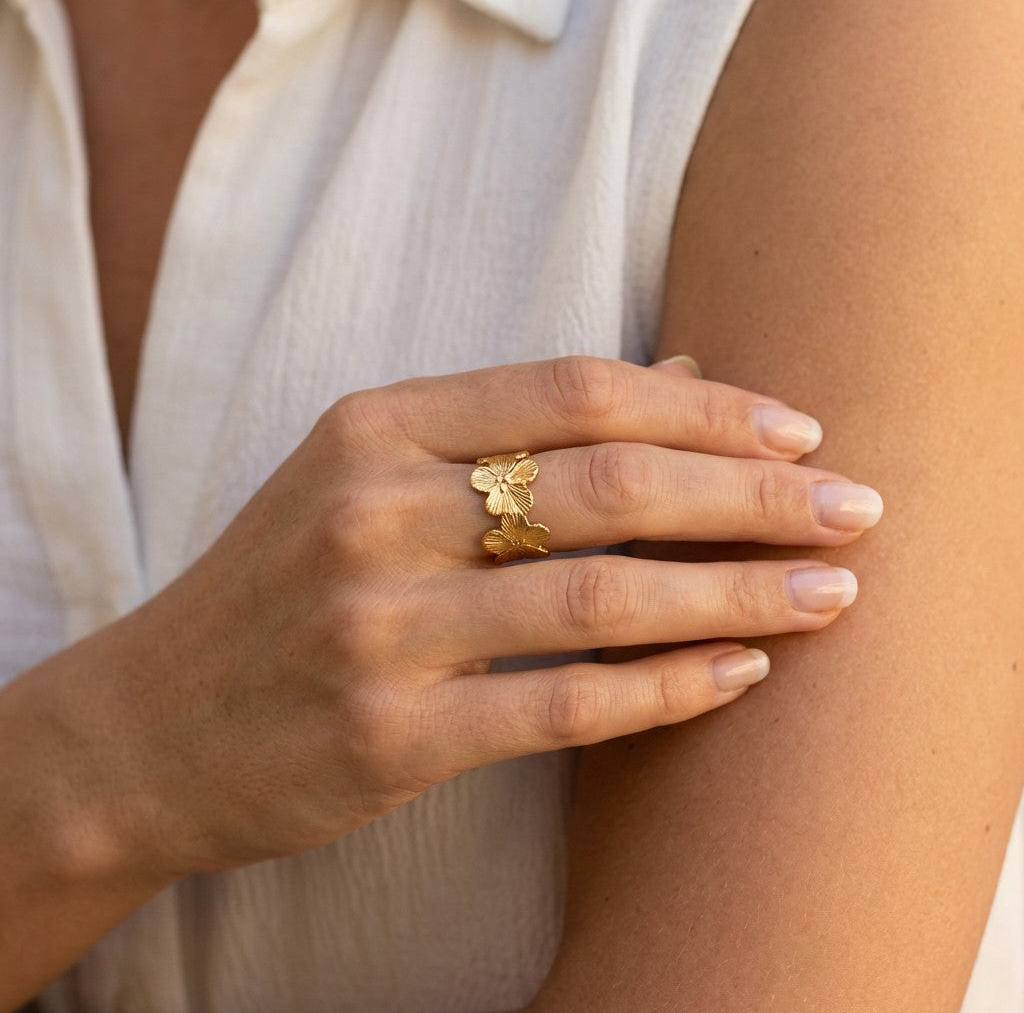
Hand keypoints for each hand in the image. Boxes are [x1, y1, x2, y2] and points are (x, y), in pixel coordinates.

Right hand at [81, 356, 879, 876]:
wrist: (150, 725)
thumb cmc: (280, 588)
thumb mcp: (372, 476)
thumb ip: (523, 425)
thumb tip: (688, 373)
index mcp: (374, 428)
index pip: (575, 390)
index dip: (705, 408)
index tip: (798, 431)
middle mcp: (374, 512)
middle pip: (608, 481)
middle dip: (752, 494)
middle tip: (852, 508)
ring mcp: (377, 627)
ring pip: (601, 594)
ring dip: (736, 592)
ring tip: (827, 593)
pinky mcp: (390, 736)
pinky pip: (564, 705)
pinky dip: (666, 687)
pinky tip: (741, 673)